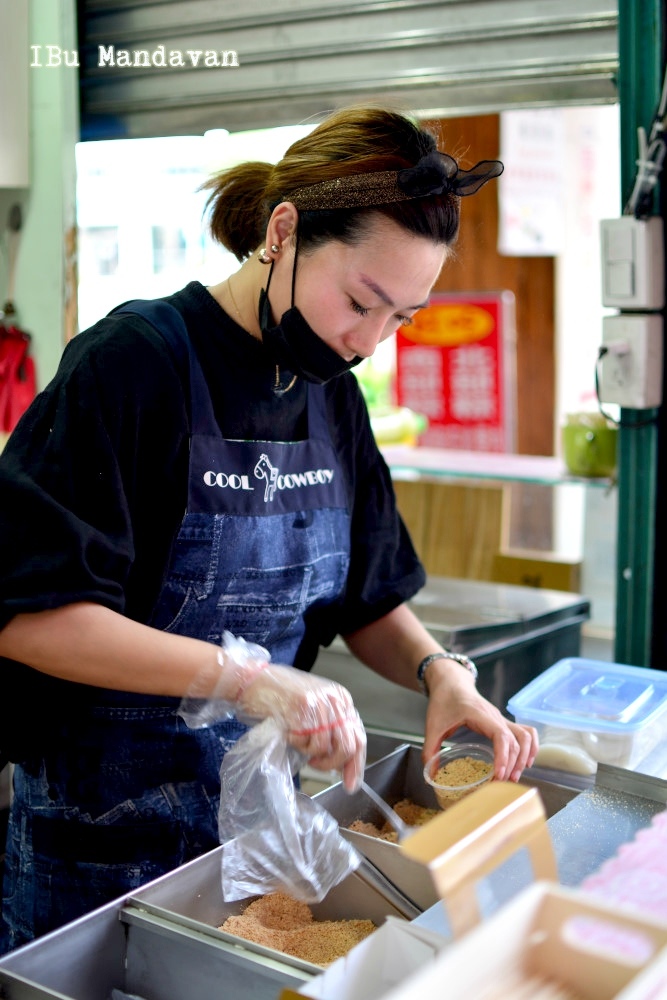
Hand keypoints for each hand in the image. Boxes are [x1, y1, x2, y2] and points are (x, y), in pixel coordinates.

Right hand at [238, 663, 365, 791]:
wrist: (253, 679)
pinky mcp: (302, 710)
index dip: (356, 764)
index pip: (359, 736)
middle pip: (348, 746)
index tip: (351, 783)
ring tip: (298, 744)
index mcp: (341, 698)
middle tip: (318, 768)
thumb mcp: (313, 706)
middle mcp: (334, 700)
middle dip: (333, 765)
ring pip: (325, 749)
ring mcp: (319, 704)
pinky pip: (305, 743)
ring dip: (311, 755)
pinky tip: (288, 732)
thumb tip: (341, 759)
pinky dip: (296, 745)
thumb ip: (330, 726)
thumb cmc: (279, 694)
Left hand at [423, 659, 537, 781]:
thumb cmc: (443, 701)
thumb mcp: (432, 726)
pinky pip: (525, 732)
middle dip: (513, 763)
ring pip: (525, 735)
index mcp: (480, 715)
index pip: (500, 736)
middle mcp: (495, 716)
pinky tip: (526, 761)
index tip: (498, 775)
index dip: (503, 757)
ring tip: (515, 775)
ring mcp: (501, 718)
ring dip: (524, 756)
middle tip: (503, 782)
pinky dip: (530, 747)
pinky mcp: (502, 722)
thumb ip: (430, 750)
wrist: (451, 682)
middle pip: (515, 740)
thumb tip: (431, 775)